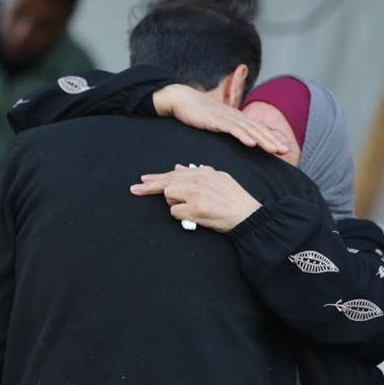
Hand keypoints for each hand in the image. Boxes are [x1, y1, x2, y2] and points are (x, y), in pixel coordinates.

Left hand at [130, 164, 261, 232]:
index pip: (175, 173)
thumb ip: (199, 173)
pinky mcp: (195, 209)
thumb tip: (179, 168)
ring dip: (175, 204)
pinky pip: (175, 212)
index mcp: (204, 172)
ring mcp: (196, 194)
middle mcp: (199, 180)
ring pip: (169, 196)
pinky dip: (181, 216)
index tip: (144, 180)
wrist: (248, 215)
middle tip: (135, 189)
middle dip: (149, 187)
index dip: (158, 178)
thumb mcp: (219, 179)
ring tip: (190, 209)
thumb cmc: (235, 200)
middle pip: (167, 182)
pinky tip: (193, 217)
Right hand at [152, 84, 288, 155]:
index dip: (272, 138)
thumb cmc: (199, 113)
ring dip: (262, 140)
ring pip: (249, 130)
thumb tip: (240, 139)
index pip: (259, 129)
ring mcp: (227, 118)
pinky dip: (242, 136)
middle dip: (273, 140)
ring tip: (274, 150)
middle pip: (258, 129)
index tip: (283, 149)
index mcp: (237, 118)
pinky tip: (250, 143)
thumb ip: (230, 129)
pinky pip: (232, 129)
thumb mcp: (218, 122)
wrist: (182, 99)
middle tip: (285, 151)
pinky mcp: (216, 120)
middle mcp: (236, 116)